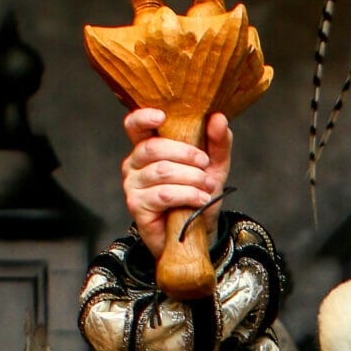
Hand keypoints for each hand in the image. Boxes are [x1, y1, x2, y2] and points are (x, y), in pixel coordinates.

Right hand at [121, 108, 232, 256]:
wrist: (196, 233)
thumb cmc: (198, 195)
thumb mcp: (213, 167)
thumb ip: (217, 143)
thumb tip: (218, 118)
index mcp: (147, 148)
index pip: (134, 126)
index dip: (143, 118)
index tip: (162, 116)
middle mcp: (134, 164)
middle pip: (153, 148)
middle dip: (186, 153)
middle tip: (205, 164)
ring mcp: (132, 185)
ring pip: (162, 171)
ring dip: (190, 177)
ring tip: (207, 186)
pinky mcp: (137, 205)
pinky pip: (162, 194)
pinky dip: (187, 195)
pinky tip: (200, 199)